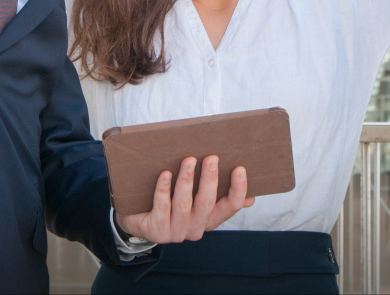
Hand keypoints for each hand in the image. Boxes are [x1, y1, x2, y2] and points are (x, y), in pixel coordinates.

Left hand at [116, 155, 254, 243]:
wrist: (138, 221)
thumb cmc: (172, 203)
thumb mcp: (196, 201)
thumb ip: (220, 198)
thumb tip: (251, 199)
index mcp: (209, 220)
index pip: (230, 207)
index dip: (237, 189)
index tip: (240, 169)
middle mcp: (195, 228)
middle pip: (207, 204)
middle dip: (210, 180)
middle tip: (212, 158)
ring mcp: (175, 231)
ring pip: (184, 204)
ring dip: (187, 180)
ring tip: (189, 160)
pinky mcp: (156, 230)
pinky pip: (161, 207)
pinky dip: (164, 190)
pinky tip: (165, 174)